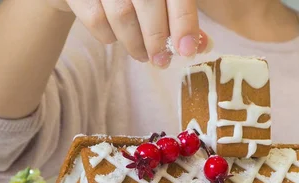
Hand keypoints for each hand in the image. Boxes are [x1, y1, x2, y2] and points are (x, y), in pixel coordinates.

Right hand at [46, 0, 208, 66]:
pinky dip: (108, 37)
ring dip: (135, 43)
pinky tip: (115, 38)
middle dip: (157, 39)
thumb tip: (203, 45)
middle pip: (148, 4)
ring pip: (122, 15)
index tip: (187, 50)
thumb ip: (181, 17)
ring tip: (141, 55)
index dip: (184, 23)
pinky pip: (96, 19)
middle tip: (161, 61)